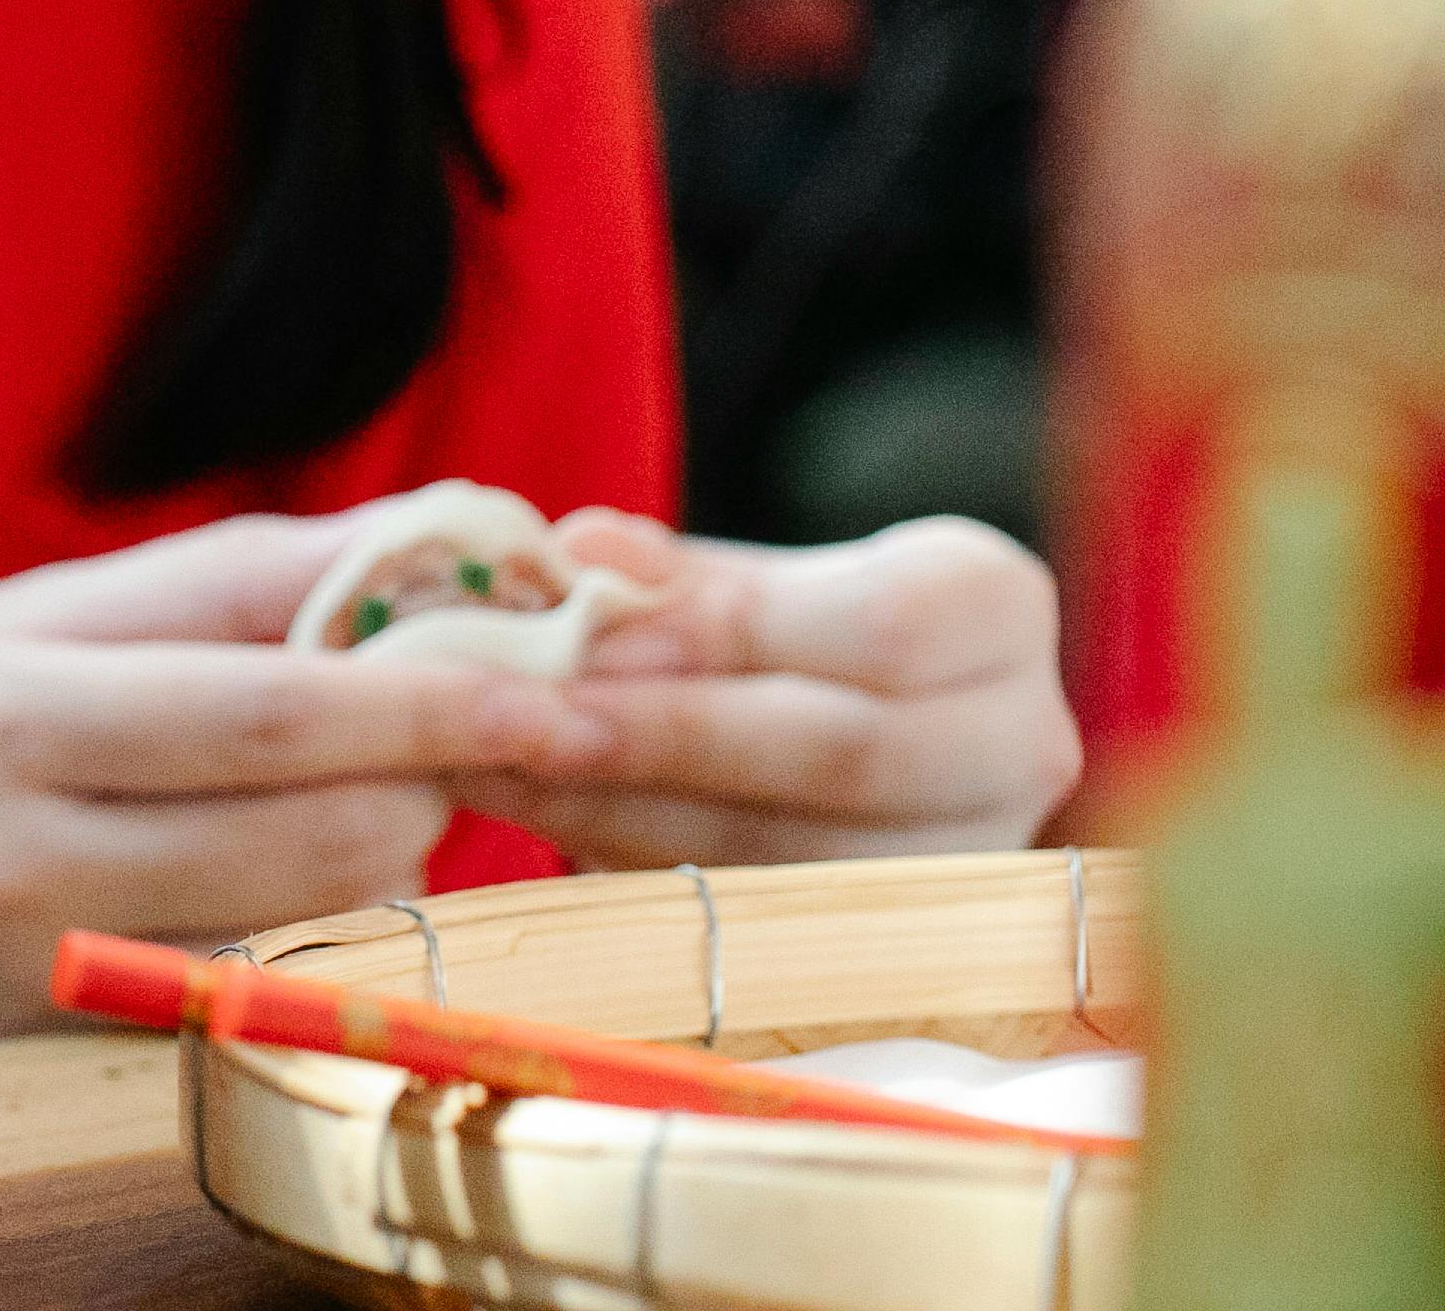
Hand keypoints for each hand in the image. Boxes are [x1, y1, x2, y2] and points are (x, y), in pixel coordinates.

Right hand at [0, 513, 620, 1055]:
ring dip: (389, 852)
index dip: (438, 670)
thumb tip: (438, 551)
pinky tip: (290, 889)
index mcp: (5, 682)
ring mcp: (31, 945)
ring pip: (304, 900)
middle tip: (497, 737)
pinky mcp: (55, 1042)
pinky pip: (248, 982)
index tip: (568, 672)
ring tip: (366, 802)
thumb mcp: (26, 625)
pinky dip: (312, 933)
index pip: (269, 669)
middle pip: (311, 794)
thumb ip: (223, 591)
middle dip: (437, 765)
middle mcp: (12, 812)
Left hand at [445, 510, 1078, 867]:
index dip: (725, 634)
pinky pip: (758, 918)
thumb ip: (674, 577)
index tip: (585, 630)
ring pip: (791, 854)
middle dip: (659, 738)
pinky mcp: (906, 947)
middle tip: (512, 716)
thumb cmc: (787, 629)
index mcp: (994, 612)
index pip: (878, 628)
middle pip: (840, 754)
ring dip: (617, 811)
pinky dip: (628, 863)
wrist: (853, 720)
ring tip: (484, 762)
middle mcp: (1020, 744)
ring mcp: (976, 860)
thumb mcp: (749, 577)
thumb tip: (581, 557)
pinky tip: (529, 820)